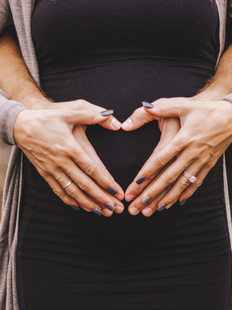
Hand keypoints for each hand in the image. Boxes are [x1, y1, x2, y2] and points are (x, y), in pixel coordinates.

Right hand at [14, 99, 124, 216]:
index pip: (92, 169)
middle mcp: (62, 161)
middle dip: (101, 198)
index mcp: (70, 147)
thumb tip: (115, 122)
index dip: (106, 182)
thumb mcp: (71, 110)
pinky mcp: (45, 173)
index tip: (117, 193)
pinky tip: (79, 207)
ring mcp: (52, 169)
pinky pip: (58, 190)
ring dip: (88, 203)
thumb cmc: (48, 117)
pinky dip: (70, 200)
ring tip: (101, 212)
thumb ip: (94, 114)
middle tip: (115, 209)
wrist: (21, 125)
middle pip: (85, 184)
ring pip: (73, 191)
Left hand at [122, 97, 231, 215]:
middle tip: (138, 206)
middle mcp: (191, 153)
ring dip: (167, 198)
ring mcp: (201, 160)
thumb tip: (133, 118)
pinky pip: (196, 182)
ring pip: (182, 183)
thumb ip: (156, 109)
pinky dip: (186, 193)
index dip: (147, 174)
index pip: (160, 160)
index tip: (135, 186)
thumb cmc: (204, 109)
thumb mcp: (181, 104)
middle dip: (152, 193)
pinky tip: (177, 202)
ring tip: (154, 209)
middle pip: (168, 177)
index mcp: (183, 139)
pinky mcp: (209, 164)